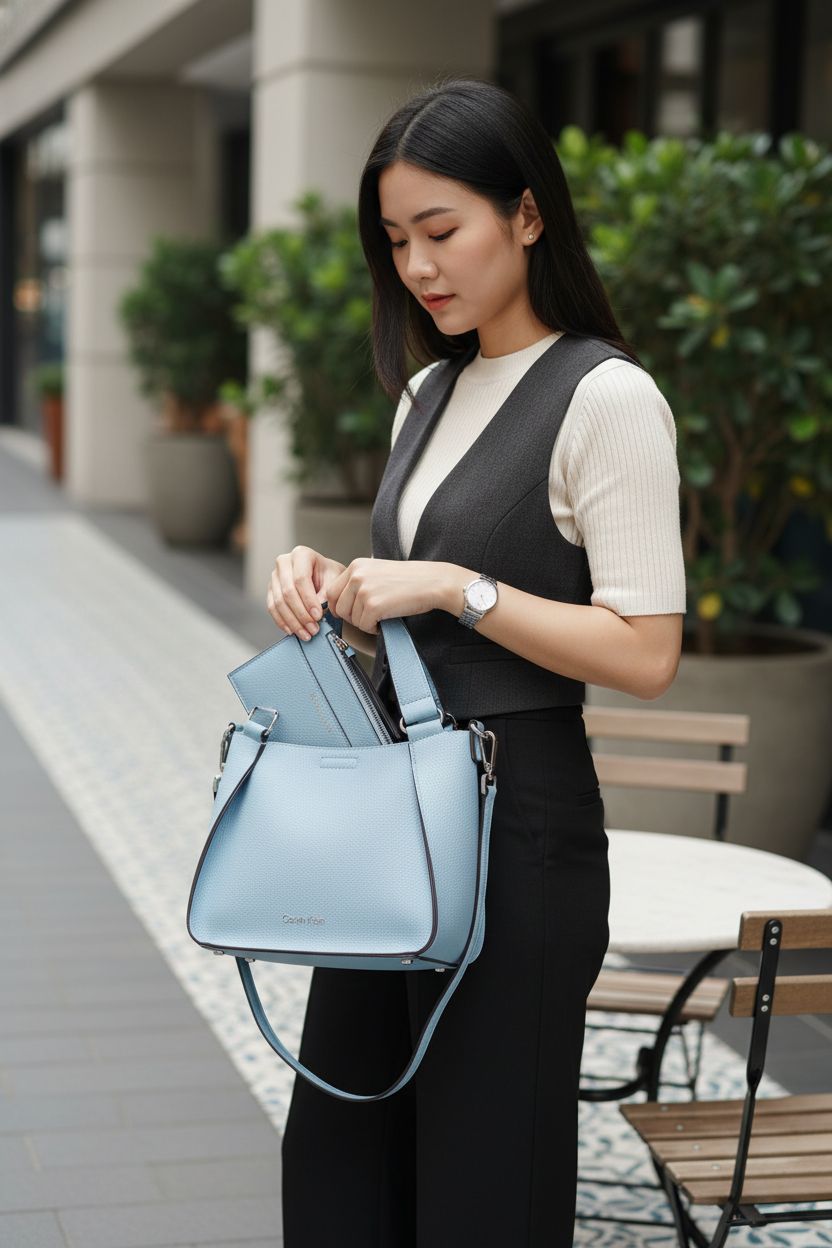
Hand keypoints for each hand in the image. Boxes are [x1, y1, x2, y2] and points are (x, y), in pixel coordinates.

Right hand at [266, 546, 345, 639]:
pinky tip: (293, 631)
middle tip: (313, 629)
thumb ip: (326, 594)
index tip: (318, 616)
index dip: (309, 600)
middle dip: (301, 614)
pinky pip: (272, 608)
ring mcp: (275, 576)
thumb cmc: (330, 575)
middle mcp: (284, 562)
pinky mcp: (271, 590)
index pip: (301, 579)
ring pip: (278, 602)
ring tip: (306, 634)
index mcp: (301, 554)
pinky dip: (282, 622)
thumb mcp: (334, 580)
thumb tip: (315, 614)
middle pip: (287, 592)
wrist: (324, 575)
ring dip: (292, 622)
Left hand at [326, 558, 449, 633]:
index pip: (331, 593)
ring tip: (382, 615)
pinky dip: (374, 628)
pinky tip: (386, 620)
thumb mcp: (377, 572)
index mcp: (356, 566)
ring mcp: (364, 590)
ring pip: (351, 619)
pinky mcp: (373, 606)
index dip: (340, 607)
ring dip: (365, 623)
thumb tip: (339, 606)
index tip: (352, 613)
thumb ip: (358, 583)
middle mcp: (356, 576)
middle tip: (369, 617)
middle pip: (338, 608)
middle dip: (352, 617)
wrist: (432, 582)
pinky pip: (364, 626)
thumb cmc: (409, 580)